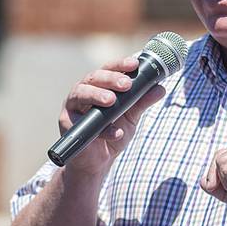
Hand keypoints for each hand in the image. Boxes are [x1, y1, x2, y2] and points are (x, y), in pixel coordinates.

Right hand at [58, 56, 166, 177]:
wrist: (99, 161)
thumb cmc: (112, 132)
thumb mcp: (131, 116)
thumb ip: (142, 101)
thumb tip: (160, 88)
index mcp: (98, 85)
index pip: (108, 69)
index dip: (120, 64)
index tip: (134, 64)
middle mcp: (83, 91)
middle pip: (93, 77)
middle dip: (110, 79)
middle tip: (126, 84)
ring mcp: (72, 106)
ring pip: (80, 93)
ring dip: (96, 95)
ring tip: (112, 101)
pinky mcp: (66, 123)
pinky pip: (83, 123)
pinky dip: (101, 129)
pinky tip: (116, 133)